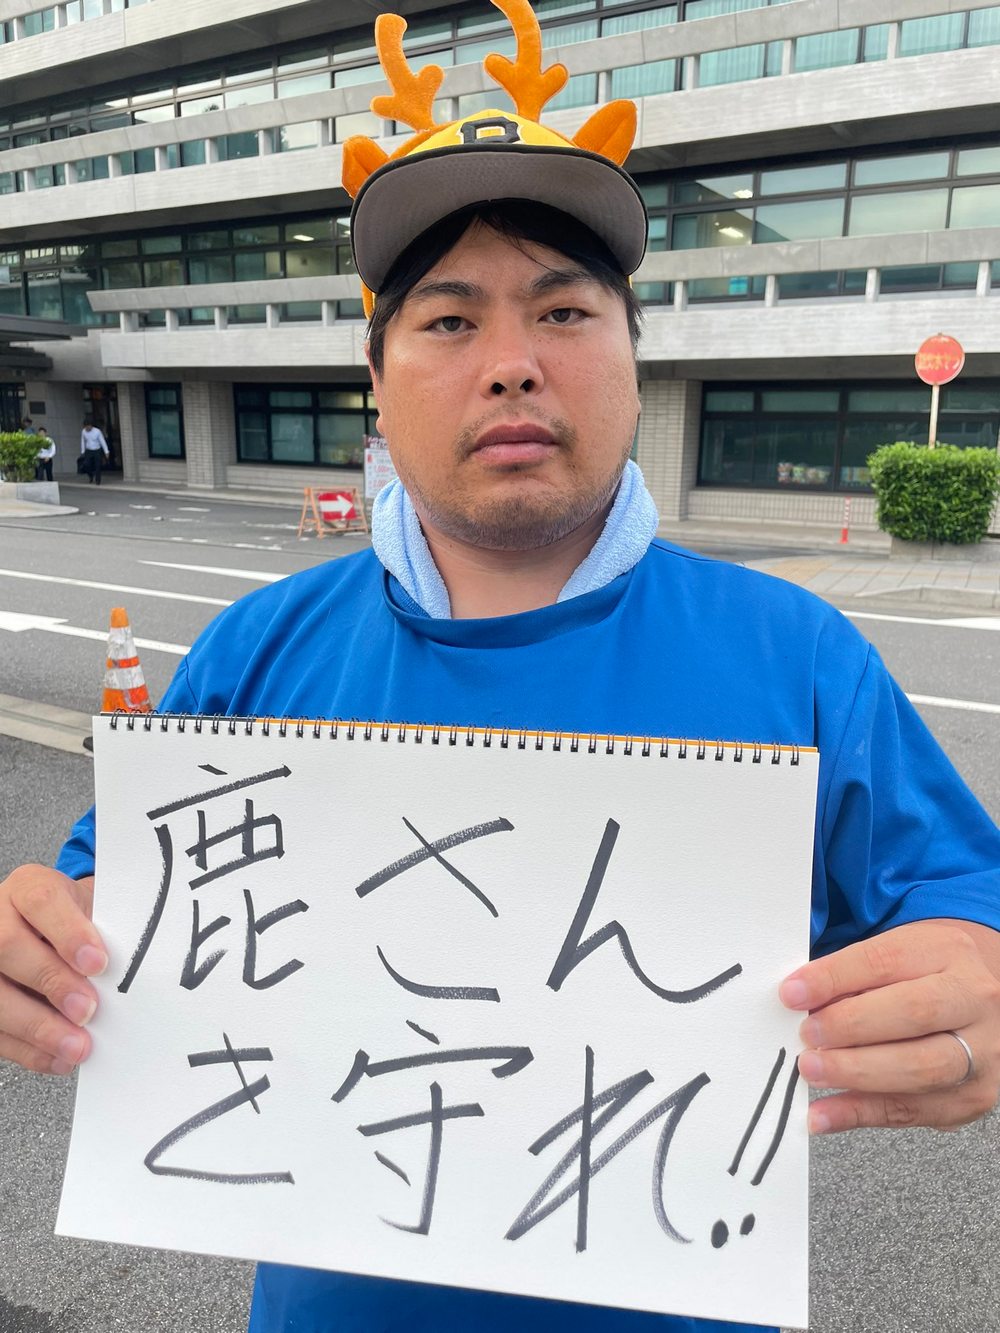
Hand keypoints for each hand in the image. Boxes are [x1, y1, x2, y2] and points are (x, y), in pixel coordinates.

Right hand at [0, 864, 105, 1074]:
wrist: (54, 929)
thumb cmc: (77, 920)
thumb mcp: (93, 911)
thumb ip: (105, 932)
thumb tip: (129, 968)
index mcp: (27, 888)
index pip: (41, 901)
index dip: (69, 933)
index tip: (99, 963)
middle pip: (7, 946)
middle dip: (51, 982)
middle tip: (88, 1010)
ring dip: (36, 1026)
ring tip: (76, 1045)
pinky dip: (27, 1050)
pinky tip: (58, 1058)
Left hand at [780, 919, 999, 1132]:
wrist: (978, 1003)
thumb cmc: (923, 977)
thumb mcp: (894, 957)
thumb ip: (851, 976)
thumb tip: (800, 1000)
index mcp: (947, 952)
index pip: (886, 961)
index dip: (835, 978)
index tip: (792, 994)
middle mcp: (973, 1000)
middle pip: (914, 1012)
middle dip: (850, 1026)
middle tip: (807, 1036)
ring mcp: (981, 1052)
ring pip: (921, 1068)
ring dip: (856, 1072)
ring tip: (811, 1070)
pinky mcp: (971, 1098)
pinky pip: (912, 1112)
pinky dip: (860, 1114)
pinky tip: (824, 1114)